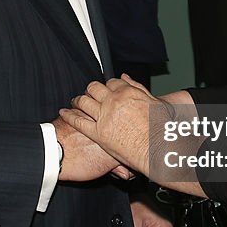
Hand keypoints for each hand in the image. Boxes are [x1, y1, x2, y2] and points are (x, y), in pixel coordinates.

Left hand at [58, 77, 175, 177]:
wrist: (158, 149)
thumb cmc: (161, 128)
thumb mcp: (156, 103)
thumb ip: (139, 88)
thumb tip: (125, 77)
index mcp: (128, 92)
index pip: (112, 82)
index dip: (108, 85)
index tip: (107, 89)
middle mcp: (114, 101)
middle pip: (95, 88)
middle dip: (91, 89)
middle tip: (89, 93)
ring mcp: (104, 116)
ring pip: (84, 101)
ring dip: (78, 99)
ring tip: (75, 101)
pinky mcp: (97, 132)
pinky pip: (79, 121)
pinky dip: (70, 115)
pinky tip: (64, 113)